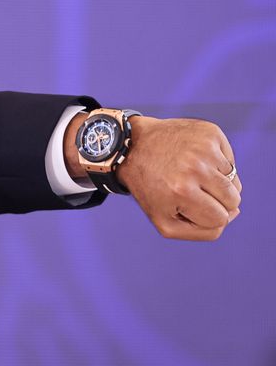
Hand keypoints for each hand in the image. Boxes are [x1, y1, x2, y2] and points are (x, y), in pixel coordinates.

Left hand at [117, 116, 241, 240]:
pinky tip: (194, 160)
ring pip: (234, 181)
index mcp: (182, 191)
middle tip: (191, 190)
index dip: (206, 217)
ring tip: (192, 175)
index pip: (220, 219)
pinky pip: (230, 161)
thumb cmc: (148, 187)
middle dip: (216, 201)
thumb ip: (201, 232)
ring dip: (217, 183)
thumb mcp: (164, 221)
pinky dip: (217, 165)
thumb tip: (234, 215)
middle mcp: (195, 168)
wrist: (131, 146)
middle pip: (233, 200)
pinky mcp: (210, 133)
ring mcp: (204, 148)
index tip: (188, 206)